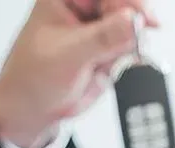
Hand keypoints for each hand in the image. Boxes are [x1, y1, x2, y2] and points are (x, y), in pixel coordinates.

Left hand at [0, 0, 157, 147]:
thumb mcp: (67, 55)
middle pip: (124, 5)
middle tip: (125, 45)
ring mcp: (97, 28)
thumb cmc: (31, 78)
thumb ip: (102, 38)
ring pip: (132, 26)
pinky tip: (103, 68)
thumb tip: (132, 21)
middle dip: (129, 26)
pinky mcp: (107, 47)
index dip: (128, 2)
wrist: (32, 110)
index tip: (142, 19)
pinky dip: (124, 59)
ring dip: (125, 46)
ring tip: (99, 63)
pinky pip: (130, 46)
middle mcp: (83, 8)